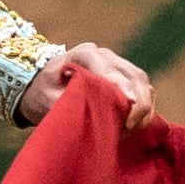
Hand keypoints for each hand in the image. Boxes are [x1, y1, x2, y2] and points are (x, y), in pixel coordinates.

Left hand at [17, 43, 155, 129]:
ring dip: (144, 106)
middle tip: (129, 128)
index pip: (109, 70)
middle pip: (134, 75)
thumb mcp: (47, 100)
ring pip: (142, 82)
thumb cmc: (41, 93)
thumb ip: (71, 104)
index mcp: (83, 55)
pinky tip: (135, 123)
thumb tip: (98, 113)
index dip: (122, 90)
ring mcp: (116, 63)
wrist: (40, 86)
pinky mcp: (123, 75)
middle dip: (139, 104)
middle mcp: (104, 54)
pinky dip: (144, 106)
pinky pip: (143, 88)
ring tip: (131, 129)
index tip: (128, 112)